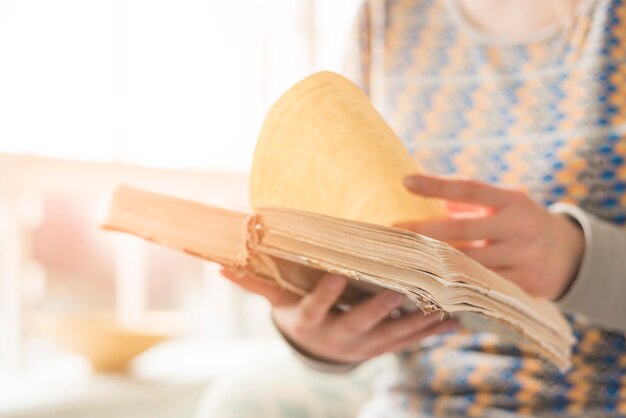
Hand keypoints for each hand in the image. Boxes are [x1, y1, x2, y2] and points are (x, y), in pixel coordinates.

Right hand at [220, 268, 456, 363]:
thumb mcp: (277, 301)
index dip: (326, 292)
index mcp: (310, 321)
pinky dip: (429, 332)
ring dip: (416, 321)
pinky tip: (452, 321)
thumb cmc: (296, 314)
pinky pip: (407, 342)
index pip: (316, 306)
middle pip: (361, 321)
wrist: (316, 351)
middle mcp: (338, 337)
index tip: (338, 274)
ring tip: (441, 305)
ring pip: (392, 335)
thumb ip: (255, 283)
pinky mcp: (382, 349)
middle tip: (401, 286)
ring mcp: (363, 346)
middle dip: (382, 306)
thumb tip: (221, 265)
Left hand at [397, 174, 584, 300]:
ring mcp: (522, 259)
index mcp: (512, 201)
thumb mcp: (504, 204)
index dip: (437, 186)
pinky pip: (479, 287)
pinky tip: (427, 286)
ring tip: (401, 260)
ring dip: (432, 264)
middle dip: (423, 232)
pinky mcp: (522, 286)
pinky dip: (453, 287)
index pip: (469, 189)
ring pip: (467, 263)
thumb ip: (469, 203)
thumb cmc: (520, 223)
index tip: (405, 182)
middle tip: (391, 231)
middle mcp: (519, 228)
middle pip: (461, 230)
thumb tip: (424, 197)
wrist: (569, 256)